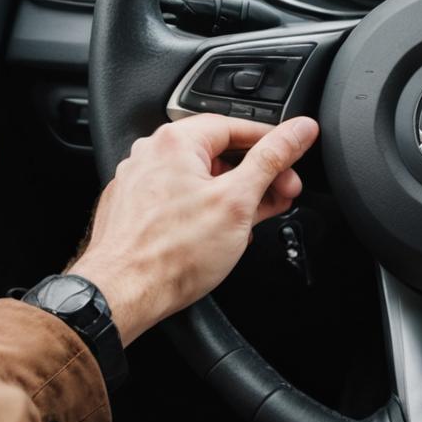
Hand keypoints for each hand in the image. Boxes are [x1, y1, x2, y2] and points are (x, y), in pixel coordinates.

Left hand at [73, 114, 318, 344]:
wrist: (121, 295)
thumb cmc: (171, 255)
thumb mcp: (239, 201)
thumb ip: (273, 158)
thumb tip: (300, 130)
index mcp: (176, 141)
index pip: (238, 126)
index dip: (274, 142)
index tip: (296, 152)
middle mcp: (152, 154)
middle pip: (220, 152)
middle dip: (257, 173)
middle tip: (283, 191)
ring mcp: (141, 182)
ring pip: (201, 178)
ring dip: (235, 194)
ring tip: (258, 216)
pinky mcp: (136, 209)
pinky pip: (180, 197)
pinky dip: (207, 208)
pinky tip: (225, 231)